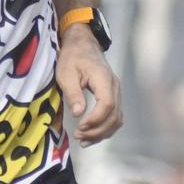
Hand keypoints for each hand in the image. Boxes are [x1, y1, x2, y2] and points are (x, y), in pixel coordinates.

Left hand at [56, 26, 120, 145]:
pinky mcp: (113, 95)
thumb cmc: (73, 57)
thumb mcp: (66, 73)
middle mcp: (115, 87)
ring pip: (117, 118)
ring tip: (84, 140)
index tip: (80, 126)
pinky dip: (105, 128)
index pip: (107, 105)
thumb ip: (73, 93)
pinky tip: (92, 134)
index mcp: (104, 79)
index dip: (95, 119)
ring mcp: (116, 91)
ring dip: (102, 132)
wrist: (82, 44)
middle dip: (97, 130)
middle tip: (79, 136)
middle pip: (114, 115)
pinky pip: (114, 116)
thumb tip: (79, 114)